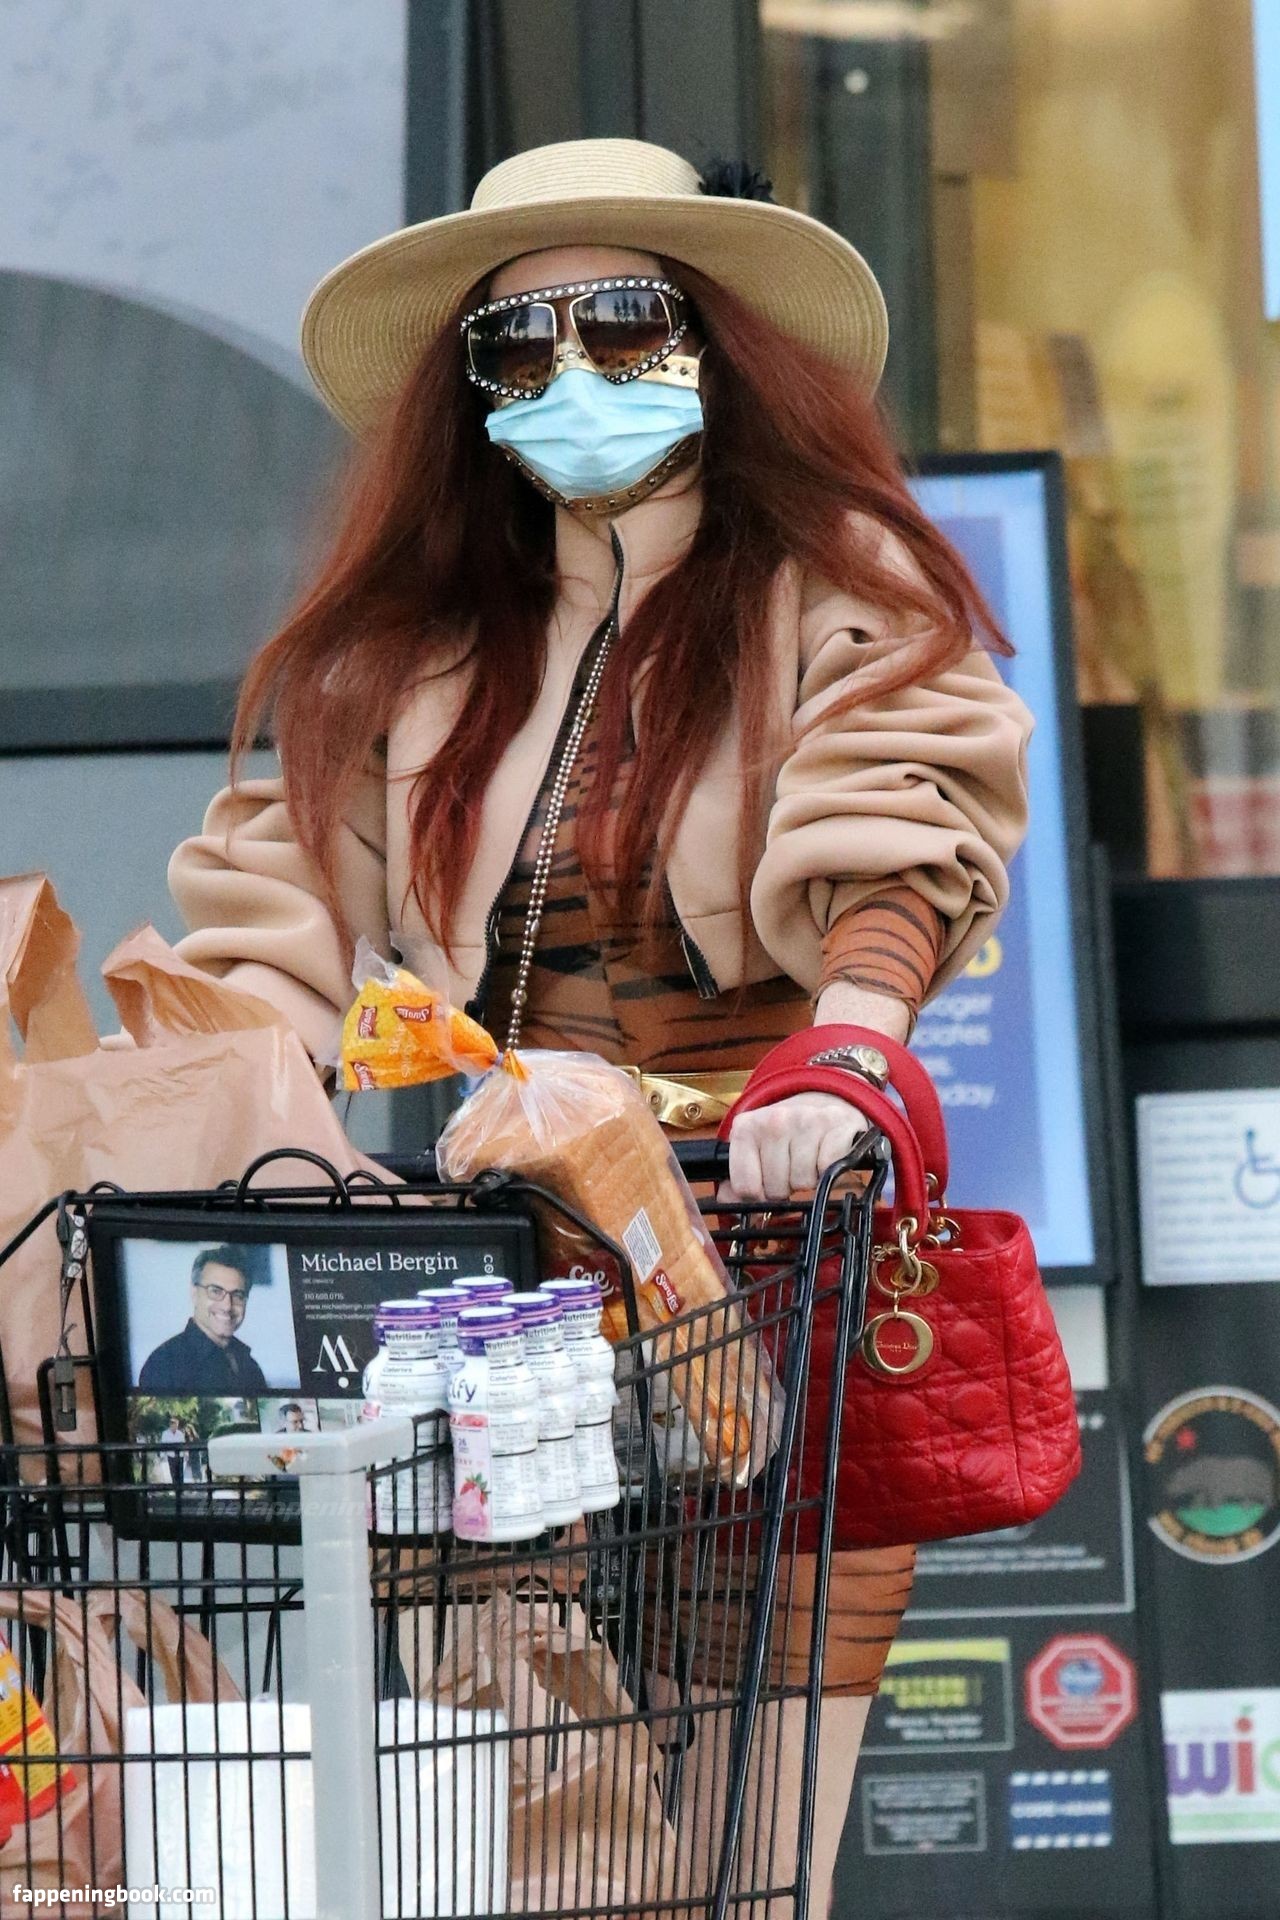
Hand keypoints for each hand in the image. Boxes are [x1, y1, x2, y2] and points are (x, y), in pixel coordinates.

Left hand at [722, 981, 908, 1202]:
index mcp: (746, 1128)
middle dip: (785, 1188)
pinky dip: (830, 1170)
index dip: (758, 1195)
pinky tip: (825, 1155)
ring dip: (808, 1180)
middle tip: (791, 1170)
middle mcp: (773, 1121)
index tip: (766, 1186)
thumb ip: (738, 1178)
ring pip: (803, 1182)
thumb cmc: (787, 1131)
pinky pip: (829, 1169)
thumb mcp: (756, 1147)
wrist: (825, 1096)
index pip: (746, 1187)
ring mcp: (805, 1121)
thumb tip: (726, 1203)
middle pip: (776, 1189)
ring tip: (808, 1161)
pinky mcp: (836, 1124)